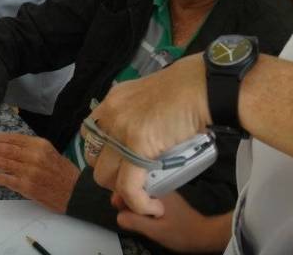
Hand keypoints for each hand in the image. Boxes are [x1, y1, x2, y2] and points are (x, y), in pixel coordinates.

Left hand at [0, 133, 79, 212]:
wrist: (74, 192)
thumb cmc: (63, 172)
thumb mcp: (50, 152)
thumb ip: (32, 148)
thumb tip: (10, 145)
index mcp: (40, 145)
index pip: (15, 138)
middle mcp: (34, 156)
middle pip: (6, 149)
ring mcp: (29, 172)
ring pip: (2, 163)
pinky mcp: (25, 186)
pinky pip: (5, 179)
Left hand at [83, 54, 210, 216]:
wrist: (202, 85)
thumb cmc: (188, 87)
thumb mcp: (150, 95)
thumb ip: (139, 113)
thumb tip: (143, 133)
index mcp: (113, 101)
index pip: (90, 135)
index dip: (102, 155)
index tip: (118, 164)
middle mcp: (111, 114)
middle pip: (94, 158)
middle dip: (112, 175)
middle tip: (135, 180)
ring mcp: (121, 130)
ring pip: (106, 176)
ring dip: (124, 191)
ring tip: (146, 193)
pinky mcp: (137, 147)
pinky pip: (128, 187)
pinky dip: (139, 203)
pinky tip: (153, 206)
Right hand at [116, 192, 232, 252]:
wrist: (202, 234)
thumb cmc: (181, 232)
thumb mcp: (155, 230)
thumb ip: (135, 221)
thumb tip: (118, 215)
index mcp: (155, 189)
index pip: (128, 185)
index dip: (120, 199)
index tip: (122, 212)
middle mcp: (157, 185)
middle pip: (132, 188)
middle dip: (127, 203)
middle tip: (131, 219)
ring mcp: (160, 190)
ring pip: (138, 193)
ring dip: (135, 206)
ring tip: (140, 220)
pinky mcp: (162, 197)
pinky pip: (145, 197)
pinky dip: (142, 207)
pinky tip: (146, 218)